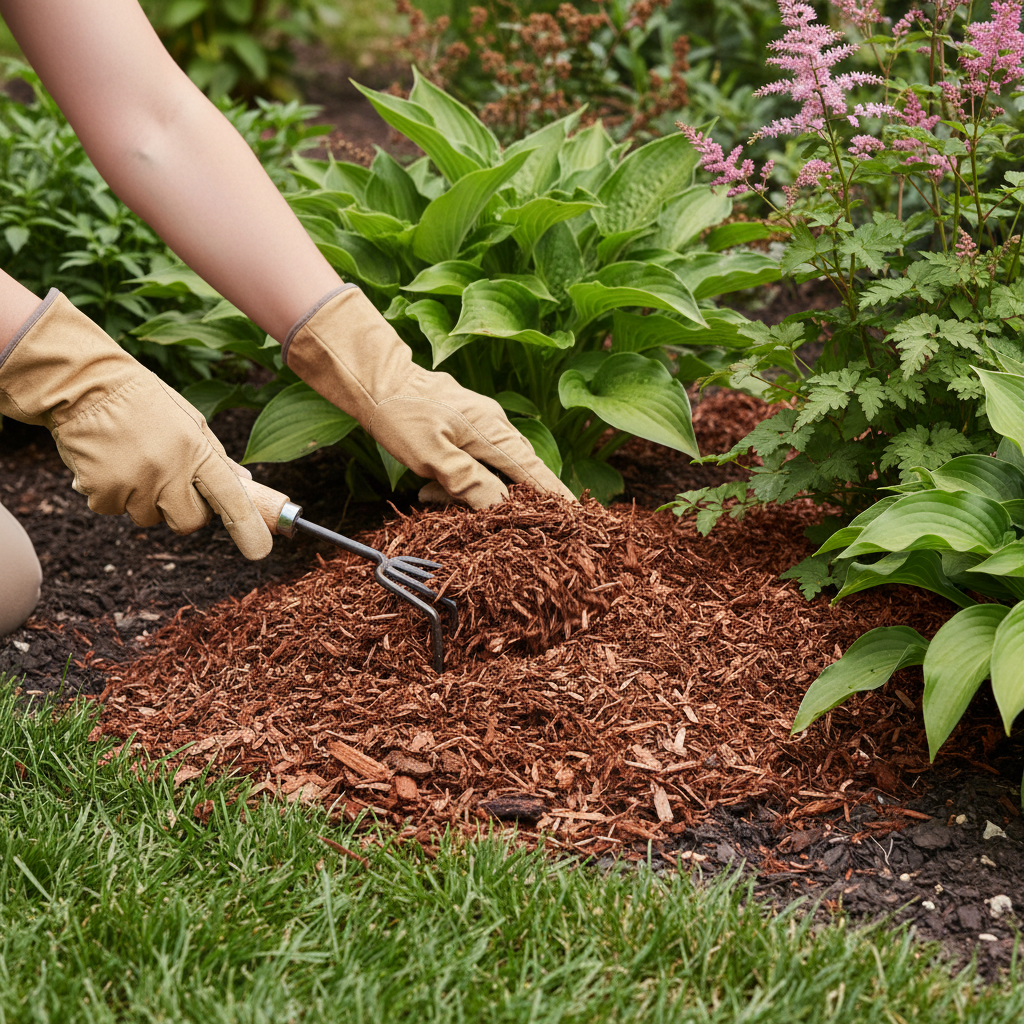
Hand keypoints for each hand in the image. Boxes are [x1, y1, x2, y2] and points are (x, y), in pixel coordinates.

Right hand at [0, 290, 271, 558]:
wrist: (83, 385)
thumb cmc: (142, 400)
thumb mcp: (189, 419)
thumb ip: (214, 455)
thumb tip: (243, 482)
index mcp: (196, 450)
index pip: (230, 498)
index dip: (248, 527)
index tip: (260, 550)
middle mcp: (169, 471)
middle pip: (189, 522)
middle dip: (187, 512)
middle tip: (174, 485)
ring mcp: (134, 484)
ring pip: (149, 518)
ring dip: (146, 500)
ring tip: (133, 461)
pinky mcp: (101, 492)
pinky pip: (115, 510)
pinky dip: (113, 494)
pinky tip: (109, 463)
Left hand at [283, 285, 576, 508]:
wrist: (373, 377)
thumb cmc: (401, 414)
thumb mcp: (432, 456)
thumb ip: (469, 483)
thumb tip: (501, 507)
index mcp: (494, 432)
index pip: (534, 472)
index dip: (553, 496)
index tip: (575, 517)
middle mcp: (495, 425)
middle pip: (514, 474)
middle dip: (498, 502)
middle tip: (474, 522)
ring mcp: (479, 423)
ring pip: (487, 469)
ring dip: (464, 492)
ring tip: (429, 497)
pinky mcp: (462, 425)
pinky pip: (470, 460)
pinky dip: (453, 478)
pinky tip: (427, 487)